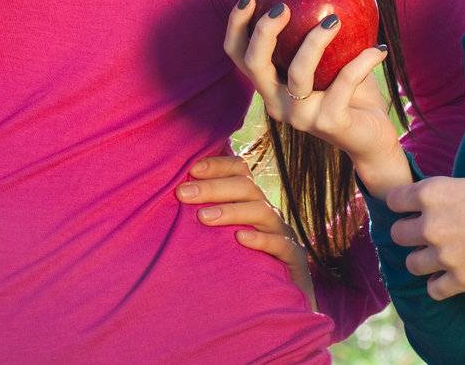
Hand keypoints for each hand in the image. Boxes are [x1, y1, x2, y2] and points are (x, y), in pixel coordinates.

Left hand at [177, 155, 315, 310]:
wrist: (279, 298)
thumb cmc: (241, 263)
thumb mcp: (222, 235)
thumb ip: (205, 214)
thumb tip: (171, 197)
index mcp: (251, 201)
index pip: (240, 170)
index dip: (218, 165)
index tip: (191, 169)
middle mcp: (267, 212)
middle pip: (246, 187)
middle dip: (213, 187)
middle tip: (183, 194)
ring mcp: (282, 233)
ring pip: (262, 211)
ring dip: (231, 210)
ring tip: (203, 217)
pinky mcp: (293, 258)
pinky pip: (281, 244)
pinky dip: (261, 239)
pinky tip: (240, 238)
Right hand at [223, 0, 410, 197]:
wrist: (373, 140)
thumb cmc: (348, 92)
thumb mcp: (329, 61)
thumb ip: (317, 33)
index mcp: (269, 86)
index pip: (238, 55)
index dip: (236, 25)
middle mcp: (276, 103)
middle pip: (254, 64)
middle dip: (264, 31)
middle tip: (284, 7)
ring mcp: (300, 117)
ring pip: (298, 73)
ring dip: (315, 40)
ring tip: (335, 20)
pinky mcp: (329, 123)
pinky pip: (344, 82)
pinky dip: (362, 62)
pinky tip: (379, 49)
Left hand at [385, 169, 464, 299]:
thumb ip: (457, 188)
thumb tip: (452, 194)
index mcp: (433, 192)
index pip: (393, 199)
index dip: (403, 202)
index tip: (411, 205)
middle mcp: (431, 224)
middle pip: (397, 234)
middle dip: (410, 232)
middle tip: (427, 232)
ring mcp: (445, 255)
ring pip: (411, 264)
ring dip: (423, 259)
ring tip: (438, 255)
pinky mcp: (462, 279)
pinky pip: (434, 289)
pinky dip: (439, 285)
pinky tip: (449, 277)